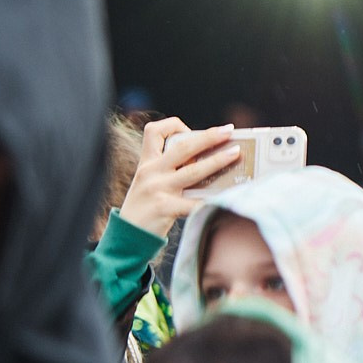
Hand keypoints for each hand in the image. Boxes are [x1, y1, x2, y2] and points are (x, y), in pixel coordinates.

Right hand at [116, 118, 238, 239]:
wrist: (126, 237)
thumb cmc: (145, 208)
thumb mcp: (149, 182)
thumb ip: (169, 170)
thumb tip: (207, 161)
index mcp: (147, 163)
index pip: (154, 131)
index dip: (173, 125)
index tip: (191, 130)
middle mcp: (151, 172)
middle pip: (183, 147)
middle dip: (208, 136)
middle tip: (228, 130)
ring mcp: (158, 189)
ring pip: (193, 171)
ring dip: (217, 161)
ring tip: (235, 154)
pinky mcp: (164, 208)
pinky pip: (194, 202)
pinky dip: (212, 199)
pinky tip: (228, 196)